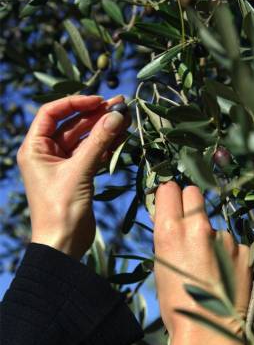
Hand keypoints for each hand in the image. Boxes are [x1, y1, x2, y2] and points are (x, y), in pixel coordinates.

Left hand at [17, 95, 129, 259]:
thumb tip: (117, 115)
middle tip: (121, 106)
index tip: (99, 101)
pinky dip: (106, 147)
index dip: (75, 103)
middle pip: (72, 125)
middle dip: (95, 115)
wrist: (63, 243)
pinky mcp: (77, 176)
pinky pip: (92, 154)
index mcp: (35, 148)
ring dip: (104, 130)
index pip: (51, 113)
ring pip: (85, 140)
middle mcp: (47, 153)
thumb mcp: (79, 171)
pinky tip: (121, 138)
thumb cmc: (61, 209)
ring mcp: (63, 165)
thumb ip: (98, 142)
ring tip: (125, 119)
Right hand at [154, 182, 251, 344]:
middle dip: (188, 203)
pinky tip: (223, 273)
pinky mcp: (241, 249)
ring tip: (208, 264)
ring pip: (213, 223)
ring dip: (209, 235)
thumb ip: (167, 236)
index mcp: (170, 230)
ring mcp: (223, 237)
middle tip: (188, 224)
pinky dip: (225, 253)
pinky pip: (229, 242)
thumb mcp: (160, 265)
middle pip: (193, 192)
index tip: (170, 204)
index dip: (168, 196)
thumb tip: (170, 218)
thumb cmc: (174, 302)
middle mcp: (197, 226)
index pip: (169, 189)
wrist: (207, 331)